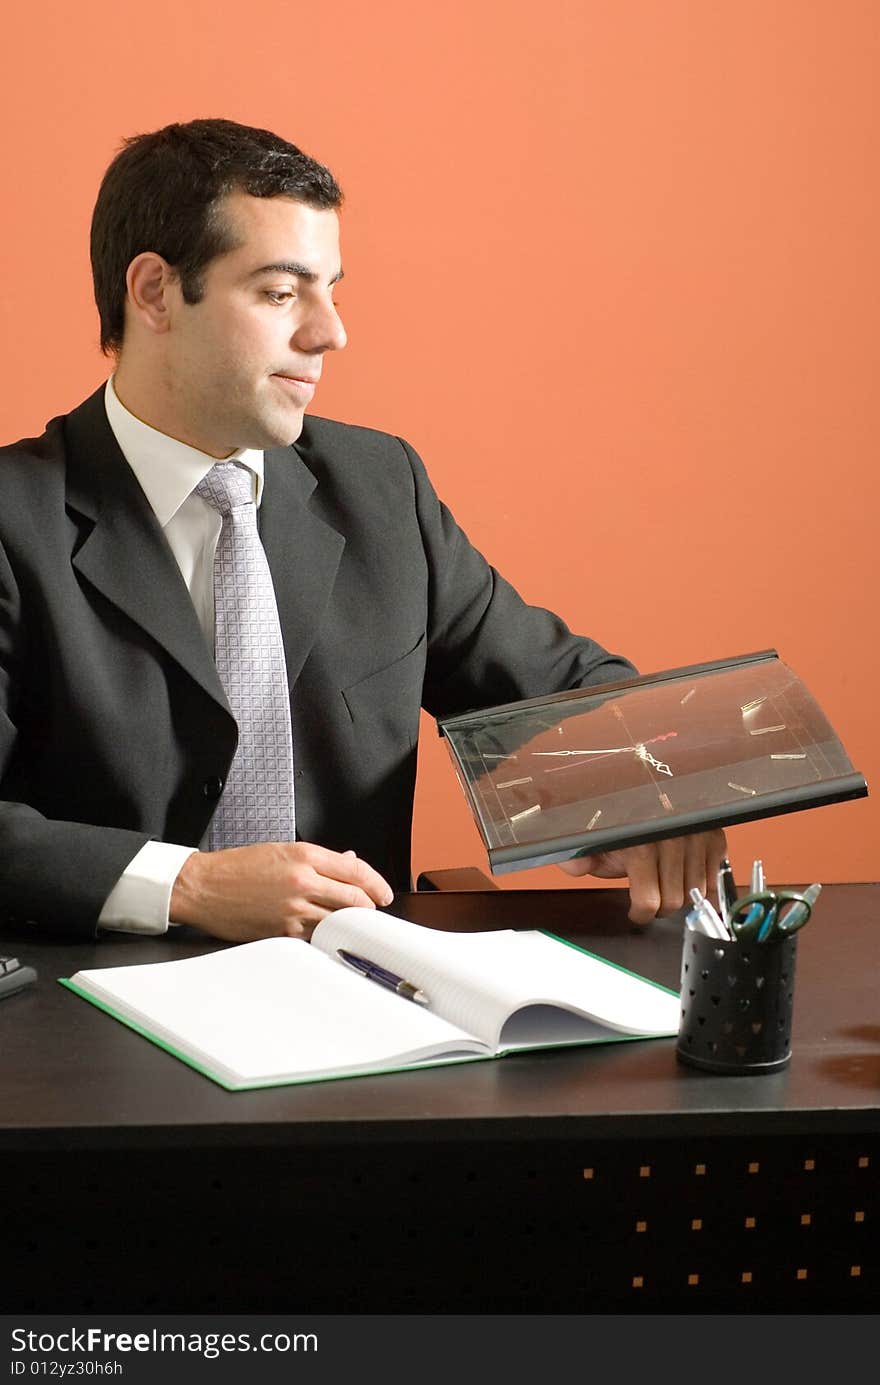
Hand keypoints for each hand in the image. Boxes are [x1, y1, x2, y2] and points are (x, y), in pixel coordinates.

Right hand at [169, 843, 393, 942]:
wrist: (203, 886)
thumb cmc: (237, 867)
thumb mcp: (281, 851)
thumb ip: (319, 860)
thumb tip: (348, 863)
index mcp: (304, 856)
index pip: (357, 871)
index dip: (377, 884)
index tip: (384, 894)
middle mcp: (303, 881)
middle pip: (355, 898)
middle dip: (370, 908)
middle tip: (373, 912)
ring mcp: (294, 909)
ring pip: (340, 921)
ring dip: (351, 925)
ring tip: (354, 926)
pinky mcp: (283, 931)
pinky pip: (317, 937)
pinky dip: (327, 937)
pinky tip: (329, 936)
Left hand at [557, 829, 727, 924]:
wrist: (647, 786)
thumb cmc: (622, 815)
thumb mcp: (596, 837)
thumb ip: (580, 856)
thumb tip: (575, 867)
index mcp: (641, 846)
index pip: (648, 902)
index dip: (640, 914)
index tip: (637, 912)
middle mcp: (672, 841)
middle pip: (675, 902)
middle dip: (660, 907)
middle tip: (652, 899)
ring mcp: (696, 838)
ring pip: (696, 892)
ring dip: (682, 895)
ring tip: (667, 885)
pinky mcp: (714, 836)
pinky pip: (714, 876)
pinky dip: (704, 884)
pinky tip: (688, 880)